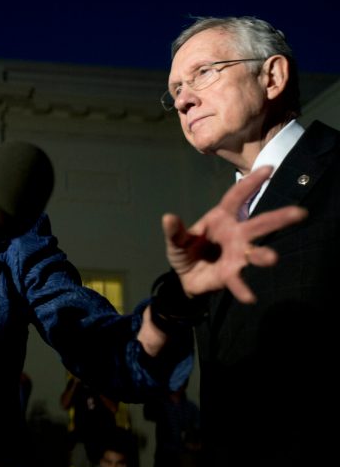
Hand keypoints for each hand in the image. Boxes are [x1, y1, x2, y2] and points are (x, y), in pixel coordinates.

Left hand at [163, 166, 306, 303]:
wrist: (186, 278)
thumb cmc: (187, 251)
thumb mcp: (176, 240)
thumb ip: (174, 231)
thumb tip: (167, 218)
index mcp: (222, 218)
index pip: (237, 196)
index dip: (251, 182)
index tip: (269, 168)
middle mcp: (236, 234)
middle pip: (258, 224)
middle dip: (279, 218)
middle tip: (300, 213)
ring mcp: (236, 255)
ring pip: (254, 252)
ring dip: (262, 255)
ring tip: (272, 258)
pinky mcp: (231, 275)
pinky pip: (238, 282)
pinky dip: (242, 289)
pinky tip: (249, 297)